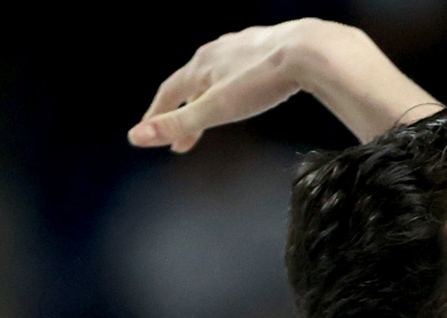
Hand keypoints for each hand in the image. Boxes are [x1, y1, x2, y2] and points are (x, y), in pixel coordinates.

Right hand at [127, 19, 427, 152]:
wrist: (310, 52)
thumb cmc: (263, 81)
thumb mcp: (217, 108)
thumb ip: (180, 123)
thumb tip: (137, 137)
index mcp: (201, 66)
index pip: (170, 91)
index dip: (158, 114)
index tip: (150, 132)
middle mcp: (217, 52)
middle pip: (192, 85)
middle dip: (185, 113)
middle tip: (183, 141)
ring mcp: (243, 47)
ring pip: (217, 74)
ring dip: (209, 97)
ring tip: (211, 114)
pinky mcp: (269, 47)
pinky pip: (243, 67)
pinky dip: (235, 84)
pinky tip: (246, 87)